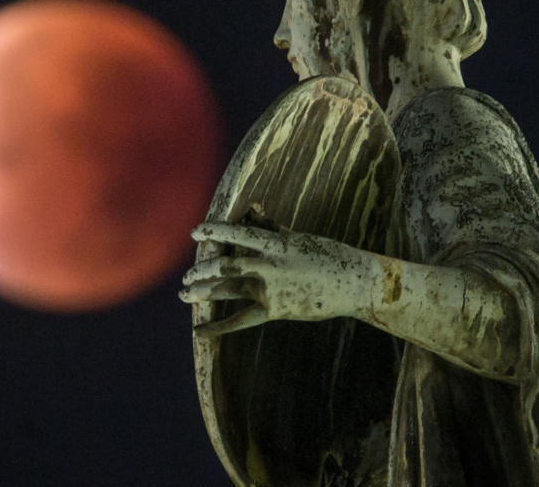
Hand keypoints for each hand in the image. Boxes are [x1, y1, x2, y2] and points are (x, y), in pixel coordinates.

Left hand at [179, 222, 377, 335]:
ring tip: (184, 294)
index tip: (195, 232)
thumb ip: (271, 226)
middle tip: (186, 275)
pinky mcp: (276, 310)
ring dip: (204, 292)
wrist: (354, 283)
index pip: (237, 234)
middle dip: (202, 270)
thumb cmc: (327, 255)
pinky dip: (219, 327)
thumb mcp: (298, 237)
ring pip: (229, 289)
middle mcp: (269, 265)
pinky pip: (242, 319)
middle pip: (226, 265)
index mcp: (275, 243)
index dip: (215, 231)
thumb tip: (253, 207)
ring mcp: (271, 289)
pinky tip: (200, 331)